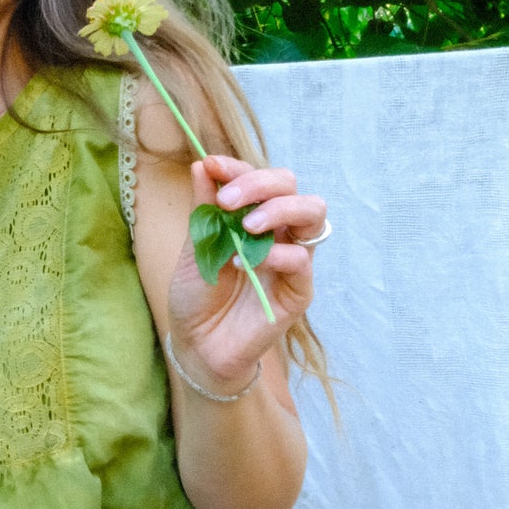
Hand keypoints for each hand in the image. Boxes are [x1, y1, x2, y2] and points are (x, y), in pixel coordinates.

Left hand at [167, 156, 325, 393]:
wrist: (197, 344)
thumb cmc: (198, 294)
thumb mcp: (195, 246)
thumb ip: (203, 207)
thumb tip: (202, 164)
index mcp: (254, 216)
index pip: (259, 178)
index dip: (238, 168)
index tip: (211, 165)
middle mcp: (279, 232)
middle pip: (291, 186)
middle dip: (259, 183)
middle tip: (228, 201)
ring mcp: (292, 258)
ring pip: (313, 213)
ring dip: (280, 209)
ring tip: (248, 225)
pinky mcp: (299, 290)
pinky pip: (302, 260)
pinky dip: (277, 254)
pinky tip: (246, 262)